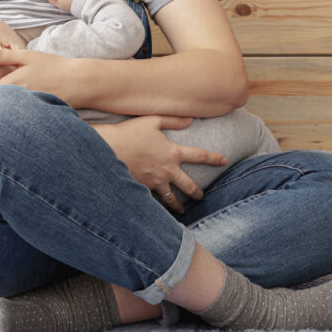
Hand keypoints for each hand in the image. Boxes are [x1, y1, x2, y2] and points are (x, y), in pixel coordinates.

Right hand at [94, 115, 226, 213]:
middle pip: (189, 186)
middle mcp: (167, 170)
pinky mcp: (142, 188)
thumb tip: (191, 119)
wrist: (107, 148)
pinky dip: (158, 206)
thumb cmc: (130, 132)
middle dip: (197, 193)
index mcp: (173, 152)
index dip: (214, 158)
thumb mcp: (153, 120)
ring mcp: (155, 182)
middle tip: (201, 197)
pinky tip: (159, 212)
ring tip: (183, 211)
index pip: (200, 156)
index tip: (224, 161)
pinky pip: (154, 200)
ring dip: (179, 206)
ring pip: (172, 199)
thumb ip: (174, 120)